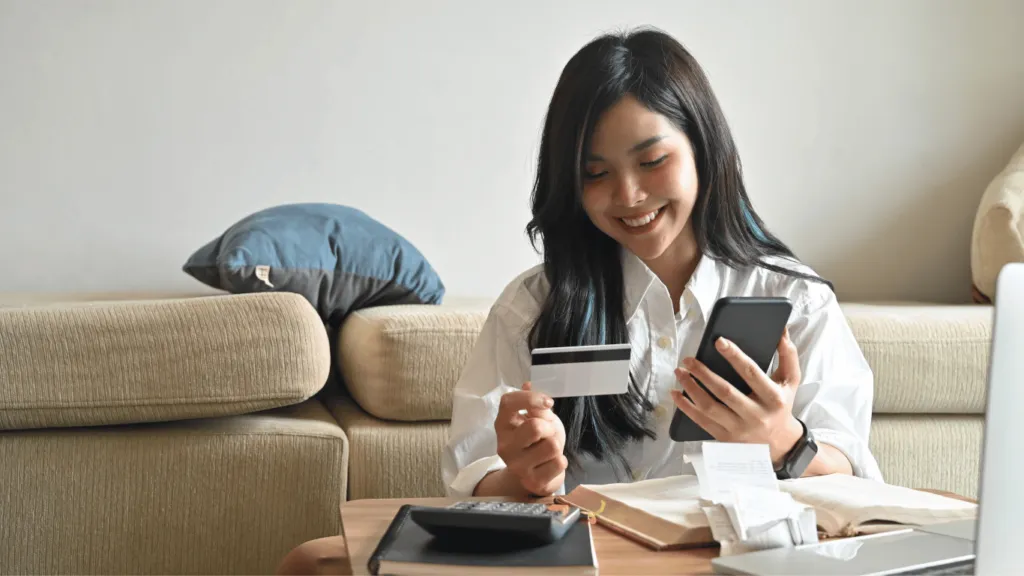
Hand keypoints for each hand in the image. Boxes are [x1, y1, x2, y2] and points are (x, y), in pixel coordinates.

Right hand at [493, 382, 567, 495]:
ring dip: (556, 445)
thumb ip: (534, 405)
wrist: (536, 474)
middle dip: (549, 427)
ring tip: (548, 450)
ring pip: (551, 445)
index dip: (531, 398)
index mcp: (502, 425)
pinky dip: (561, 461)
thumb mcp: (535, 419)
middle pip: (536, 426)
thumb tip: (528, 384)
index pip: (509, 402)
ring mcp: (516, 465)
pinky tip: (550, 464)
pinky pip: (559, 463)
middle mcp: (504, 445)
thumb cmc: (536, 441)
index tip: (548, 402)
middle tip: (547, 433)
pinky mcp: (532, 481)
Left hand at [670, 327, 803, 465]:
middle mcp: (756, 415)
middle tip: (688, 359)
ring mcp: (739, 429)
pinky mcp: (726, 438)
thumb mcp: (790, 381)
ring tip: (680, 372)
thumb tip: (781, 330)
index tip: (719, 341)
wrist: (779, 442)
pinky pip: (701, 422)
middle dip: (704, 373)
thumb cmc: (781, 405)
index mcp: (773, 397)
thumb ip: (788, 355)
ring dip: (691, 388)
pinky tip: (676, 394)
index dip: (735, 356)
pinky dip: (686, 407)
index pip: (751, 373)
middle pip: (725, 391)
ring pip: (710, 407)